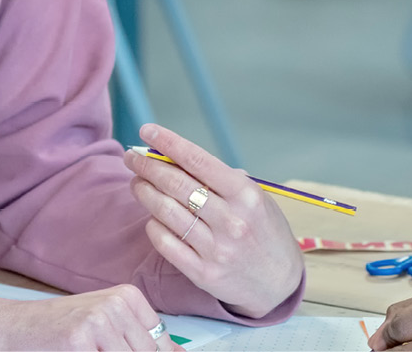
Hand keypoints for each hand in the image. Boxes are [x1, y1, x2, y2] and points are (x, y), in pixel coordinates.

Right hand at [0, 286, 182, 350]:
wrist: (16, 325)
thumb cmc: (61, 326)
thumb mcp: (105, 322)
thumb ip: (138, 337)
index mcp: (128, 297)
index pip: (161, 341)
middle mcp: (117, 304)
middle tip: (101, 350)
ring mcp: (100, 320)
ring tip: (90, 348)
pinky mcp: (81, 339)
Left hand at [123, 124, 303, 318]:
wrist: (278, 282)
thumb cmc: (265, 232)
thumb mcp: (256, 198)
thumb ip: (222, 180)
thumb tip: (178, 159)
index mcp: (246, 195)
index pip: (199, 161)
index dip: (169, 143)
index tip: (148, 130)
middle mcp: (231, 220)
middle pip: (177, 185)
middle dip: (148, 166)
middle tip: (132, 157)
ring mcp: (216, 248)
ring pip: (167, 212)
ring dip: (145, 192)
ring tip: (136, 182)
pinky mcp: (203, 273)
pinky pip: (166, 244)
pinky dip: (153, 226)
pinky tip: (151, 216)